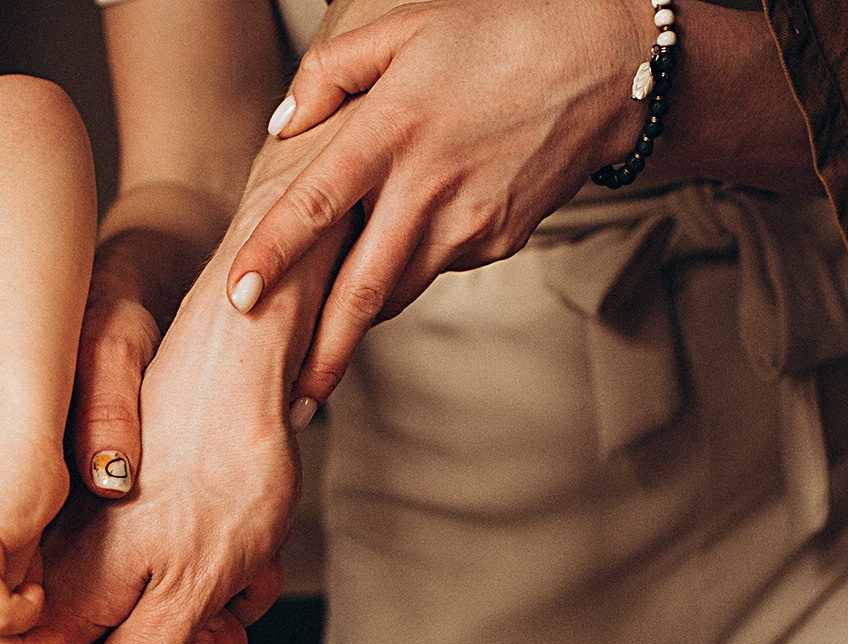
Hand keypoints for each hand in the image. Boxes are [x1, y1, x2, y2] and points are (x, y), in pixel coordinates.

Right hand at [39, 274, 298, 643]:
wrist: (241, 376)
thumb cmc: (217, 469)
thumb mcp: (186, 597)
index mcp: (60, 595)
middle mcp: (64, 574)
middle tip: (213, 629)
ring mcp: (96, 552)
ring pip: (150, 632)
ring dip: (209, 623)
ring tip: (236, 581)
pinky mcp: (128, 533)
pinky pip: (170, 591)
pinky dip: (216, 584)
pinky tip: (240, 559)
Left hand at [227, 0, 646, 400]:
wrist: (609, 64)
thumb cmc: (499, 36)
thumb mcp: (405, 29)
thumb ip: (330, 73)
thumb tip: (280, 125)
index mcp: (390, 133)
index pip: (314, 205)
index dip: (272, 254)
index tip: (238, 298)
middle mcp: (426, 189)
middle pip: (360, 291)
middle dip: (321, 354)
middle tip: (289, 403)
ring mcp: (467, 223)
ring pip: (395, 288)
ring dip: (359, 315)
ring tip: (325, 341)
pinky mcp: (497, 240)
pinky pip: (436, 266)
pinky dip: (412, 265)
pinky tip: (411, 239)